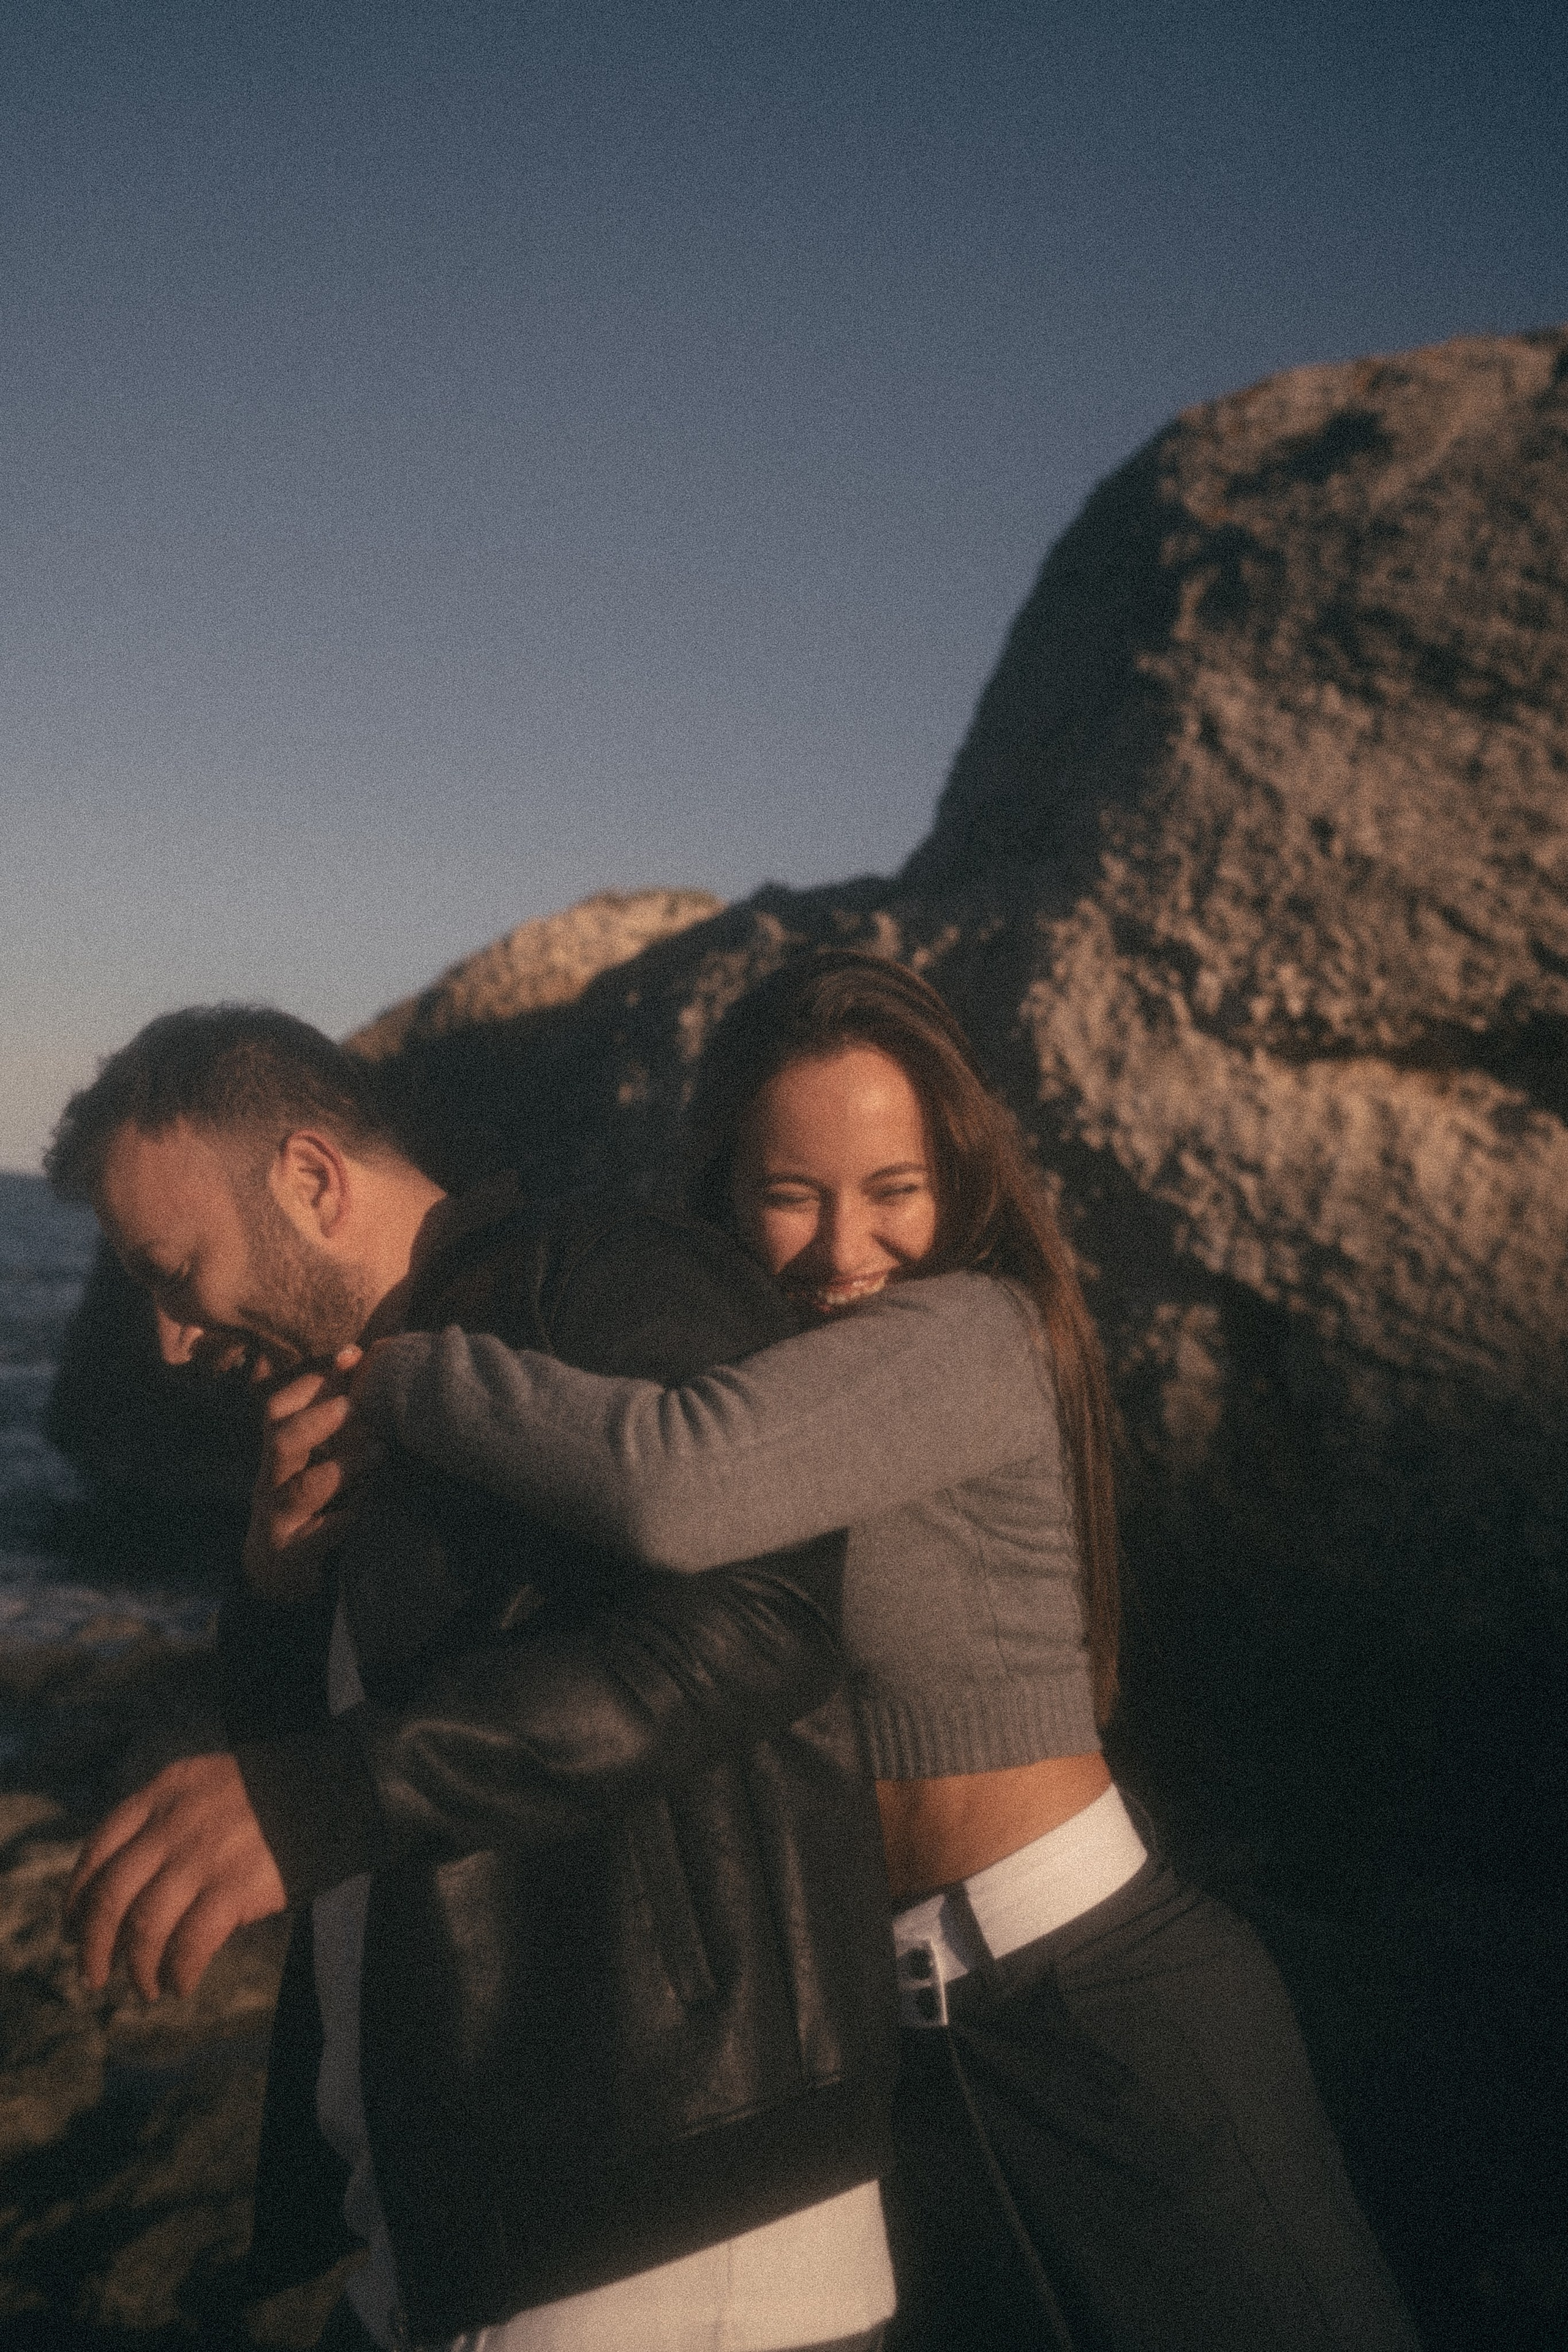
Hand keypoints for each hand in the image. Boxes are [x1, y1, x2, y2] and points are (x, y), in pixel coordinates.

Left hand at [67, 1754, 286, 2000]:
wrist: (336, 1788)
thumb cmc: (273, 1794)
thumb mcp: (206, 1787)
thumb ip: (167, 1821)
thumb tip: (130, 1890)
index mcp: (164, 1791)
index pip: (99, 1847)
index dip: (77, 1894)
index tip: (70, 1926)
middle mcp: (174, 1822)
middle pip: (111, 1894)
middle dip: (93, 1944)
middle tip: (94, 1977)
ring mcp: (203, 1855)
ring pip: (144, 1925)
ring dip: (138, 1967)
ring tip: (146, 1988)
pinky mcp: (235, 1887)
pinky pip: (189, 1944)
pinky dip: (179, 1972)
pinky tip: (182, 1983)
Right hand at [243, 1346, 382, 1600]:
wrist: (273, 1574)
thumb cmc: (302, 1506)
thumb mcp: (309, 1464)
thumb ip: (331, 1426)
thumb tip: (361, 1364)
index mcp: (276, 1455)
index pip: (277, 1410)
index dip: (311, 1382)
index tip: (350, 1356)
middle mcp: (271, 1481)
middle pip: (280, 1441)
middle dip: (317, 1419)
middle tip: (355, 1404)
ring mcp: (277, 1518)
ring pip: (300, 1488)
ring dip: (341, 1467)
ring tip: (378, 1451)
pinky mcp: (291, 1553)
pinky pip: (315, 1536)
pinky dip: (342, 1522)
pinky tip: (365, 1511)